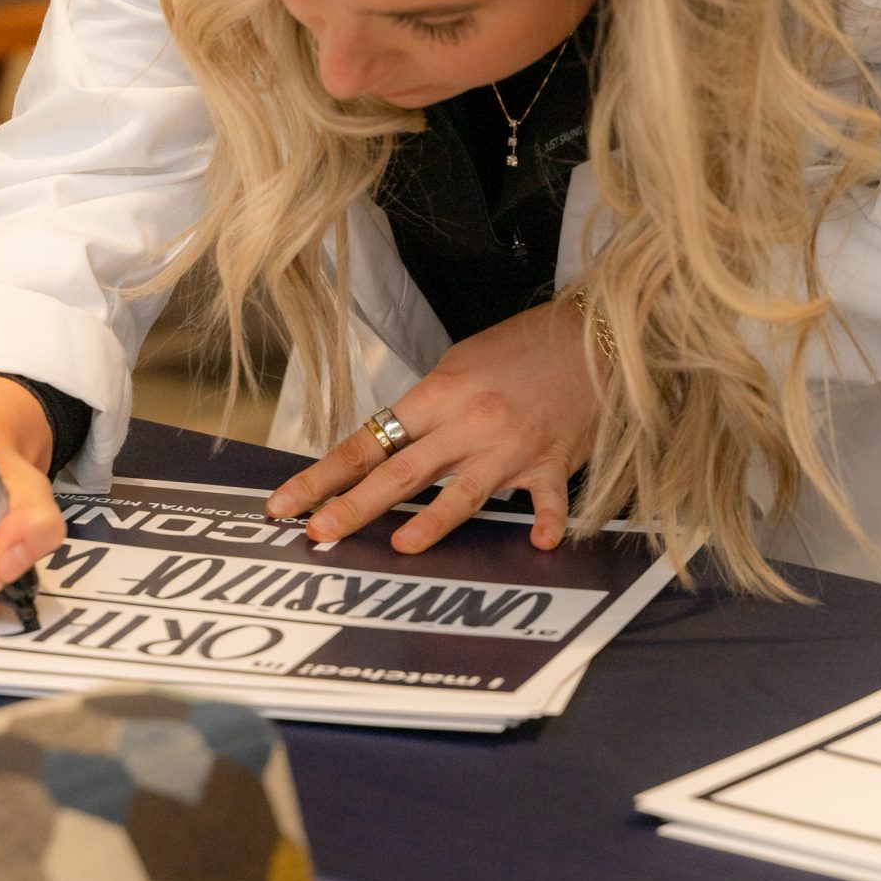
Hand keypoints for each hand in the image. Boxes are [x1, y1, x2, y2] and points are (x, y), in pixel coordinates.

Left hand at [264, 300, 598, 555]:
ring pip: (464, 492)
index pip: (368, 440)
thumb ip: (428, 408)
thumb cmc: (523, 346)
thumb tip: (391, 442)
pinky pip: (547, 500)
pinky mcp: (553, 462)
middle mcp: (468, 423)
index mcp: (439, 395)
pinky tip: (541, 544)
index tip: (287, 500)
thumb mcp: (462, 363)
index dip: (323, 474)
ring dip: (431, 522)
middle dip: (353, 504)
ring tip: (400, 546)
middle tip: (317, 531)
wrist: (593, 334)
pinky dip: (546, 522)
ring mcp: (511, 447)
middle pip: (401, 471)